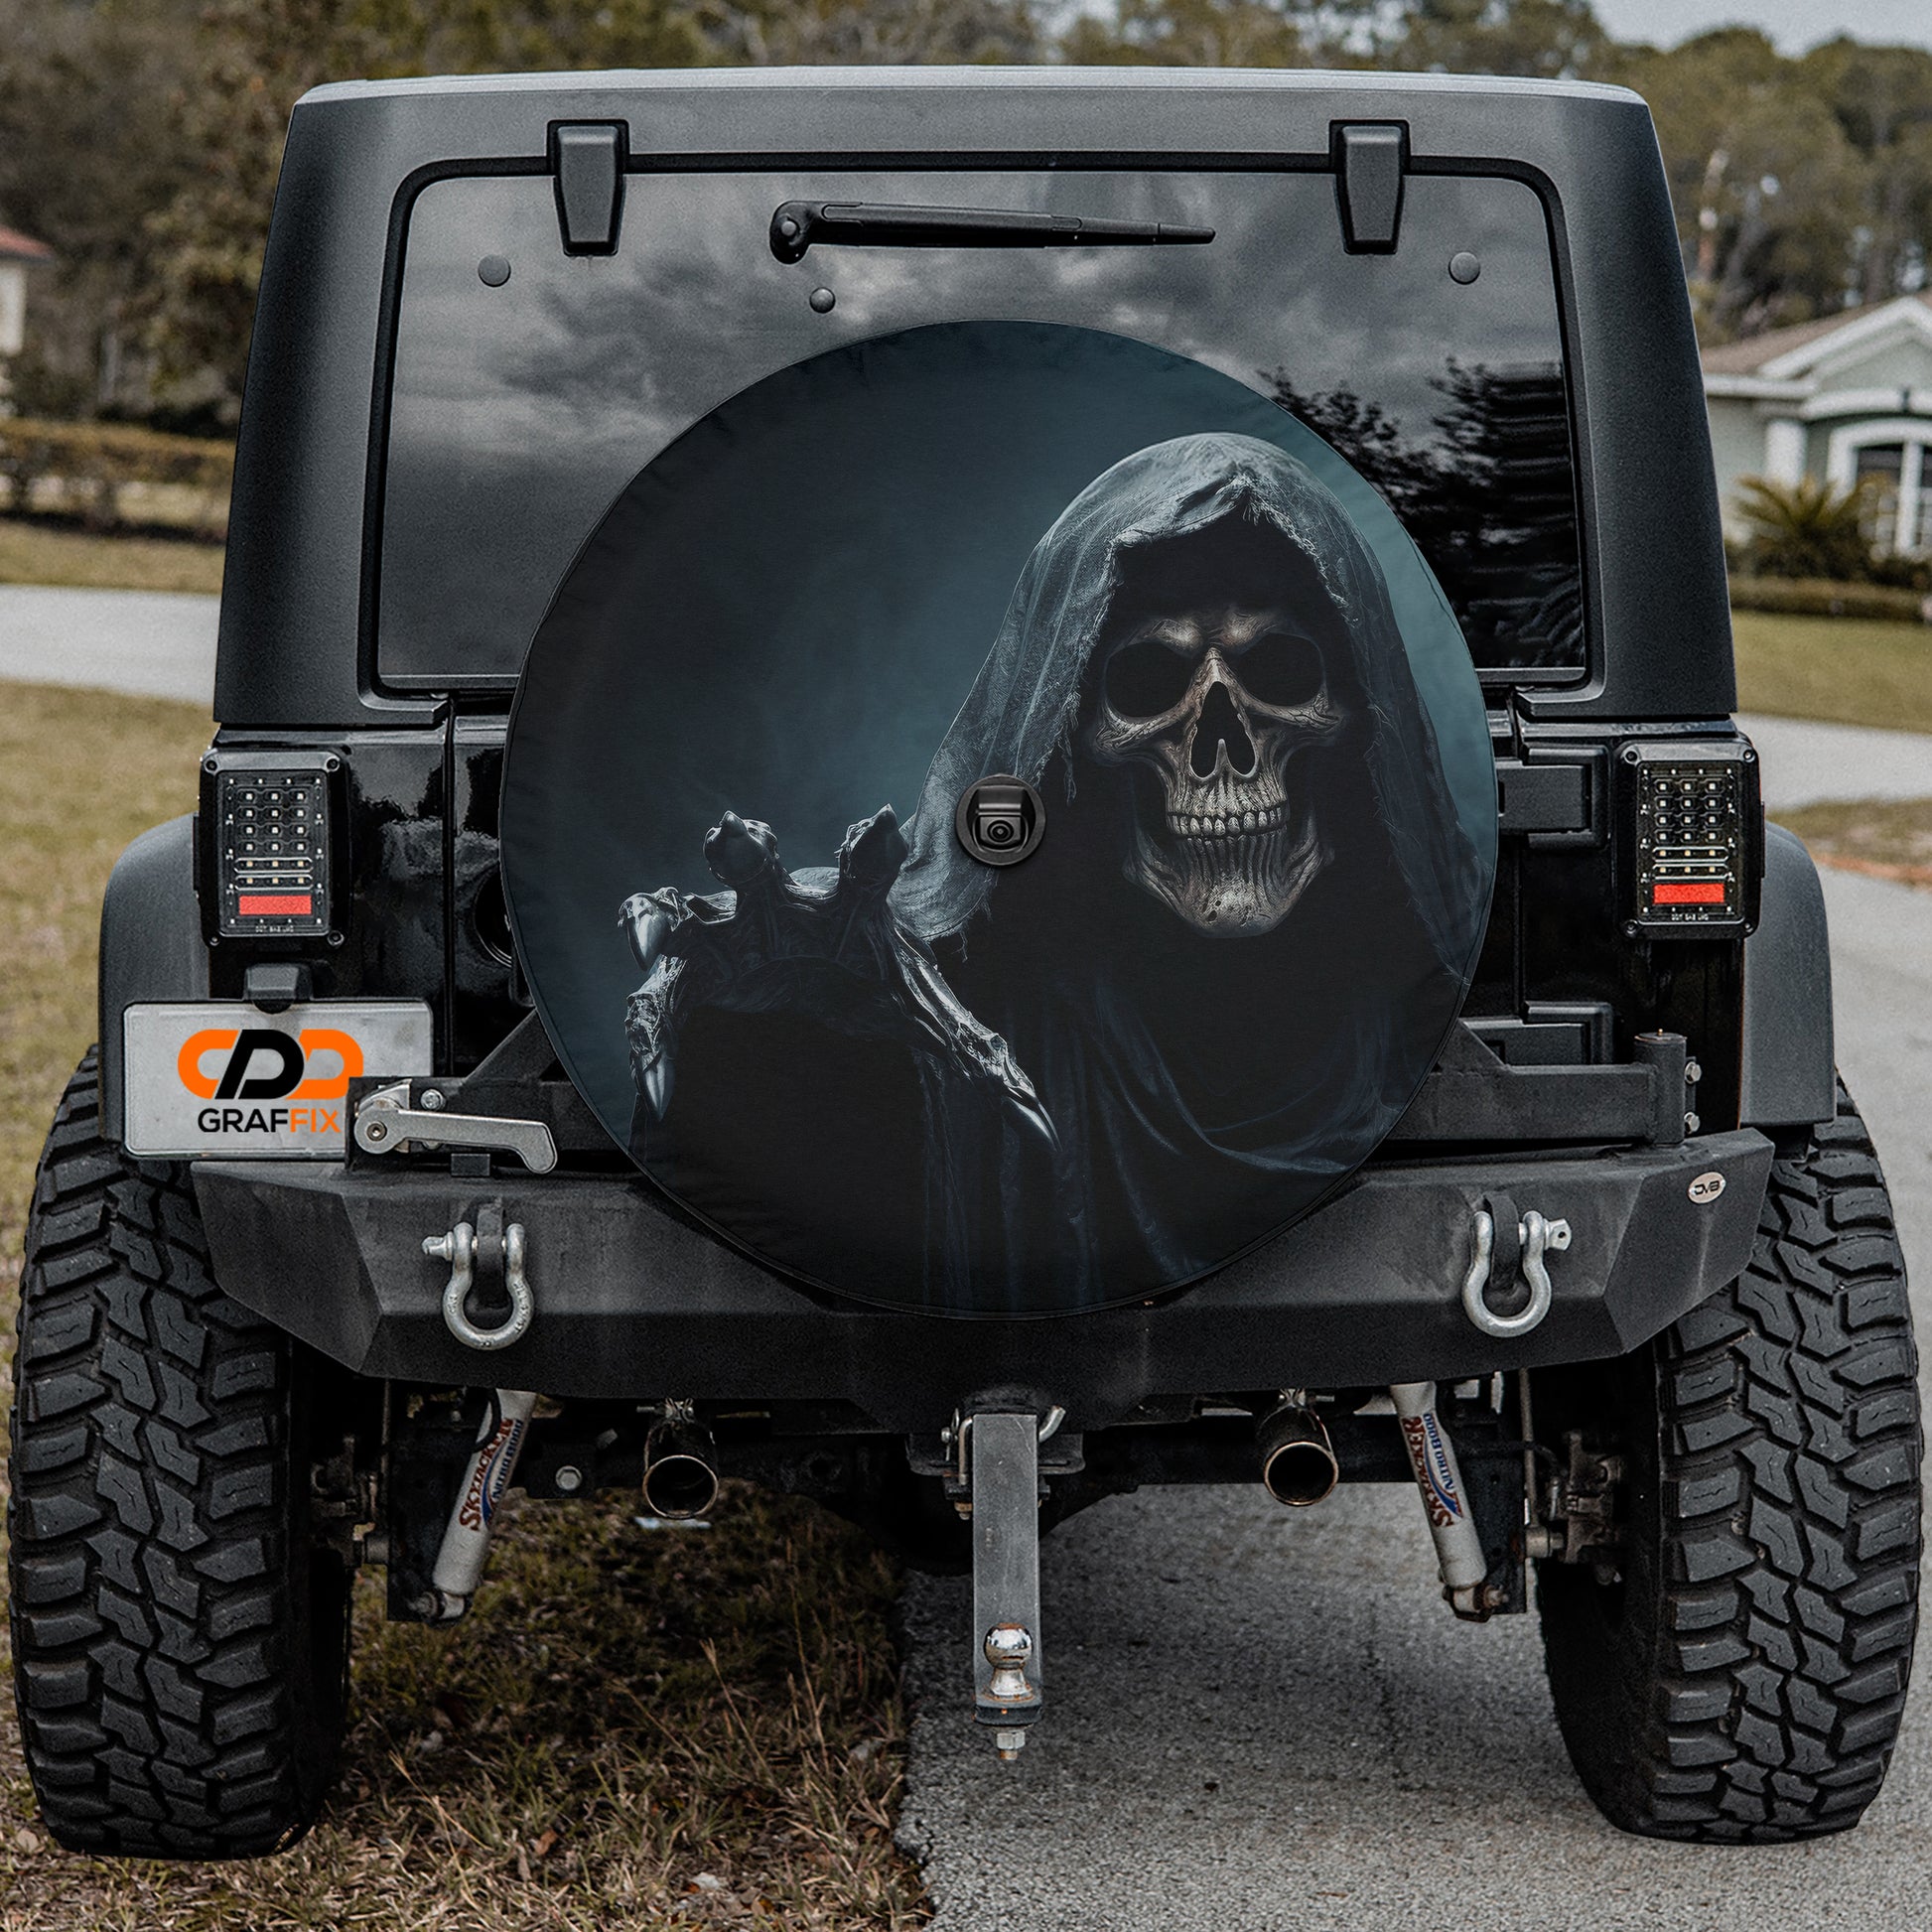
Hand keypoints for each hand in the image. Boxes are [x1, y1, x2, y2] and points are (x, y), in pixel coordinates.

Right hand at [621, 807, 1054, 1147]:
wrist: (819, 976)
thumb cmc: (874, 981)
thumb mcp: (931, 1022)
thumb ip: (983, 1068)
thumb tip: (1045, 1139)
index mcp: (850, 905)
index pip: (864, 864)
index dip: (870, 845)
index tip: (880, 825)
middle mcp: (781, 905)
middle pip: (755, 863)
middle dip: (745, 848)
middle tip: (739, 838)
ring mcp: (726, 932)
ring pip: (680, 909)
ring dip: (660, 916)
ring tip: (649, 939)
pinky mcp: (688, 973)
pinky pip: (655, 998)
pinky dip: (649, 1036)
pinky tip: (660, 1086)